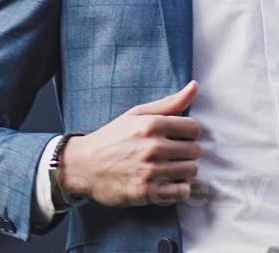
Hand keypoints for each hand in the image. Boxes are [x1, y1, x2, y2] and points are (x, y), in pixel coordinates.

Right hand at [57, 79, 202, 206]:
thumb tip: (194, 86)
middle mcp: (153, 147)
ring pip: (191, 171)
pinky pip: (181, 192)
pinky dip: (180, 189)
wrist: (83, 166)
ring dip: (184, 171)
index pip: (194, 128)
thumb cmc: (112, 137)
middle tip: (173, 154)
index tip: (178, 137)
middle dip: (187, 152)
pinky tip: (169, 184)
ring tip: (169, 168)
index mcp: (152, 124)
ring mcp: (150, 171)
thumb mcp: (137, 114)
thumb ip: (169, 102)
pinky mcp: (147, 192)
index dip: (189, 133)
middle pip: (195, 150)